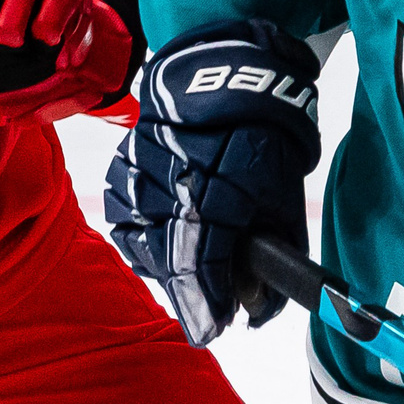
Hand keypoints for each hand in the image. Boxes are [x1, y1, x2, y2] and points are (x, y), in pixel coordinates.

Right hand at [104, 20, 322, 346]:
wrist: (225, 75)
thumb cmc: (262, 133)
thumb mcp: (283, 196)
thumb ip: (272, 254)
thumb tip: (258, 302)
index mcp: (210, 196)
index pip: (200, 270)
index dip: (208, 306)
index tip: (214, 328)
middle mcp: (167, 190)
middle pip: (169, 266)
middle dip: (194, 293)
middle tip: (215, 308)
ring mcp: (138, 180)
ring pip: (144, 248)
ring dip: (171, 265)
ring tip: (198, 262)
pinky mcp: (121, 171)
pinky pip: (127, 223)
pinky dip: (148, 238)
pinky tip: (171, 236)